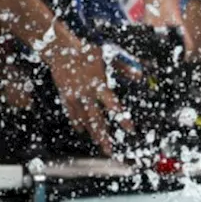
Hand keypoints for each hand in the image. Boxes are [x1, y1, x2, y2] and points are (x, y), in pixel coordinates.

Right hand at [44, 39, 130, 156]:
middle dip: (103, 137)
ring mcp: (74, 97)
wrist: (60, 50)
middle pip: (96, 120)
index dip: (122, 119)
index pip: (114, 106)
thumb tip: (140, 75)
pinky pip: (72, 114)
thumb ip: (125, 67)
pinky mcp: (65, 97)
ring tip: (99, 144)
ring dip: (92, 133)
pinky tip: (81, 131)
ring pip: (84, 120)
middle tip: (109, 150)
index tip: (130, 130)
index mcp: (99, 85)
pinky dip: (77, 123)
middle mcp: (87, 94)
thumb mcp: (108, 56)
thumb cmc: (86, 52)